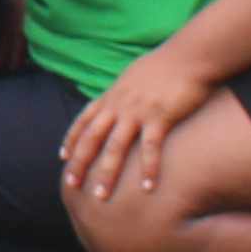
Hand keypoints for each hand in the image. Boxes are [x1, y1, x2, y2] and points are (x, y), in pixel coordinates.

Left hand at [58, 55, 213, 206]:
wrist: (188, 55)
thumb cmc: (165, 65)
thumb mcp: (134, 76)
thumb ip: (123, 91)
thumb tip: (118, 100)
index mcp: (112, 95)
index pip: (84, 120)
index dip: (72, 139)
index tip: (62, 157)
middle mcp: (119, 104)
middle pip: (92, 137)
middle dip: (80, 162)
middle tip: (71, 184)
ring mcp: (137, 111)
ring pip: (115, 147)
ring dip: (107, 173)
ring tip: (100, 196)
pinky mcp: (159, 117)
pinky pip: (150, 148)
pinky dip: (148, 169)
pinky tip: (148, 187)